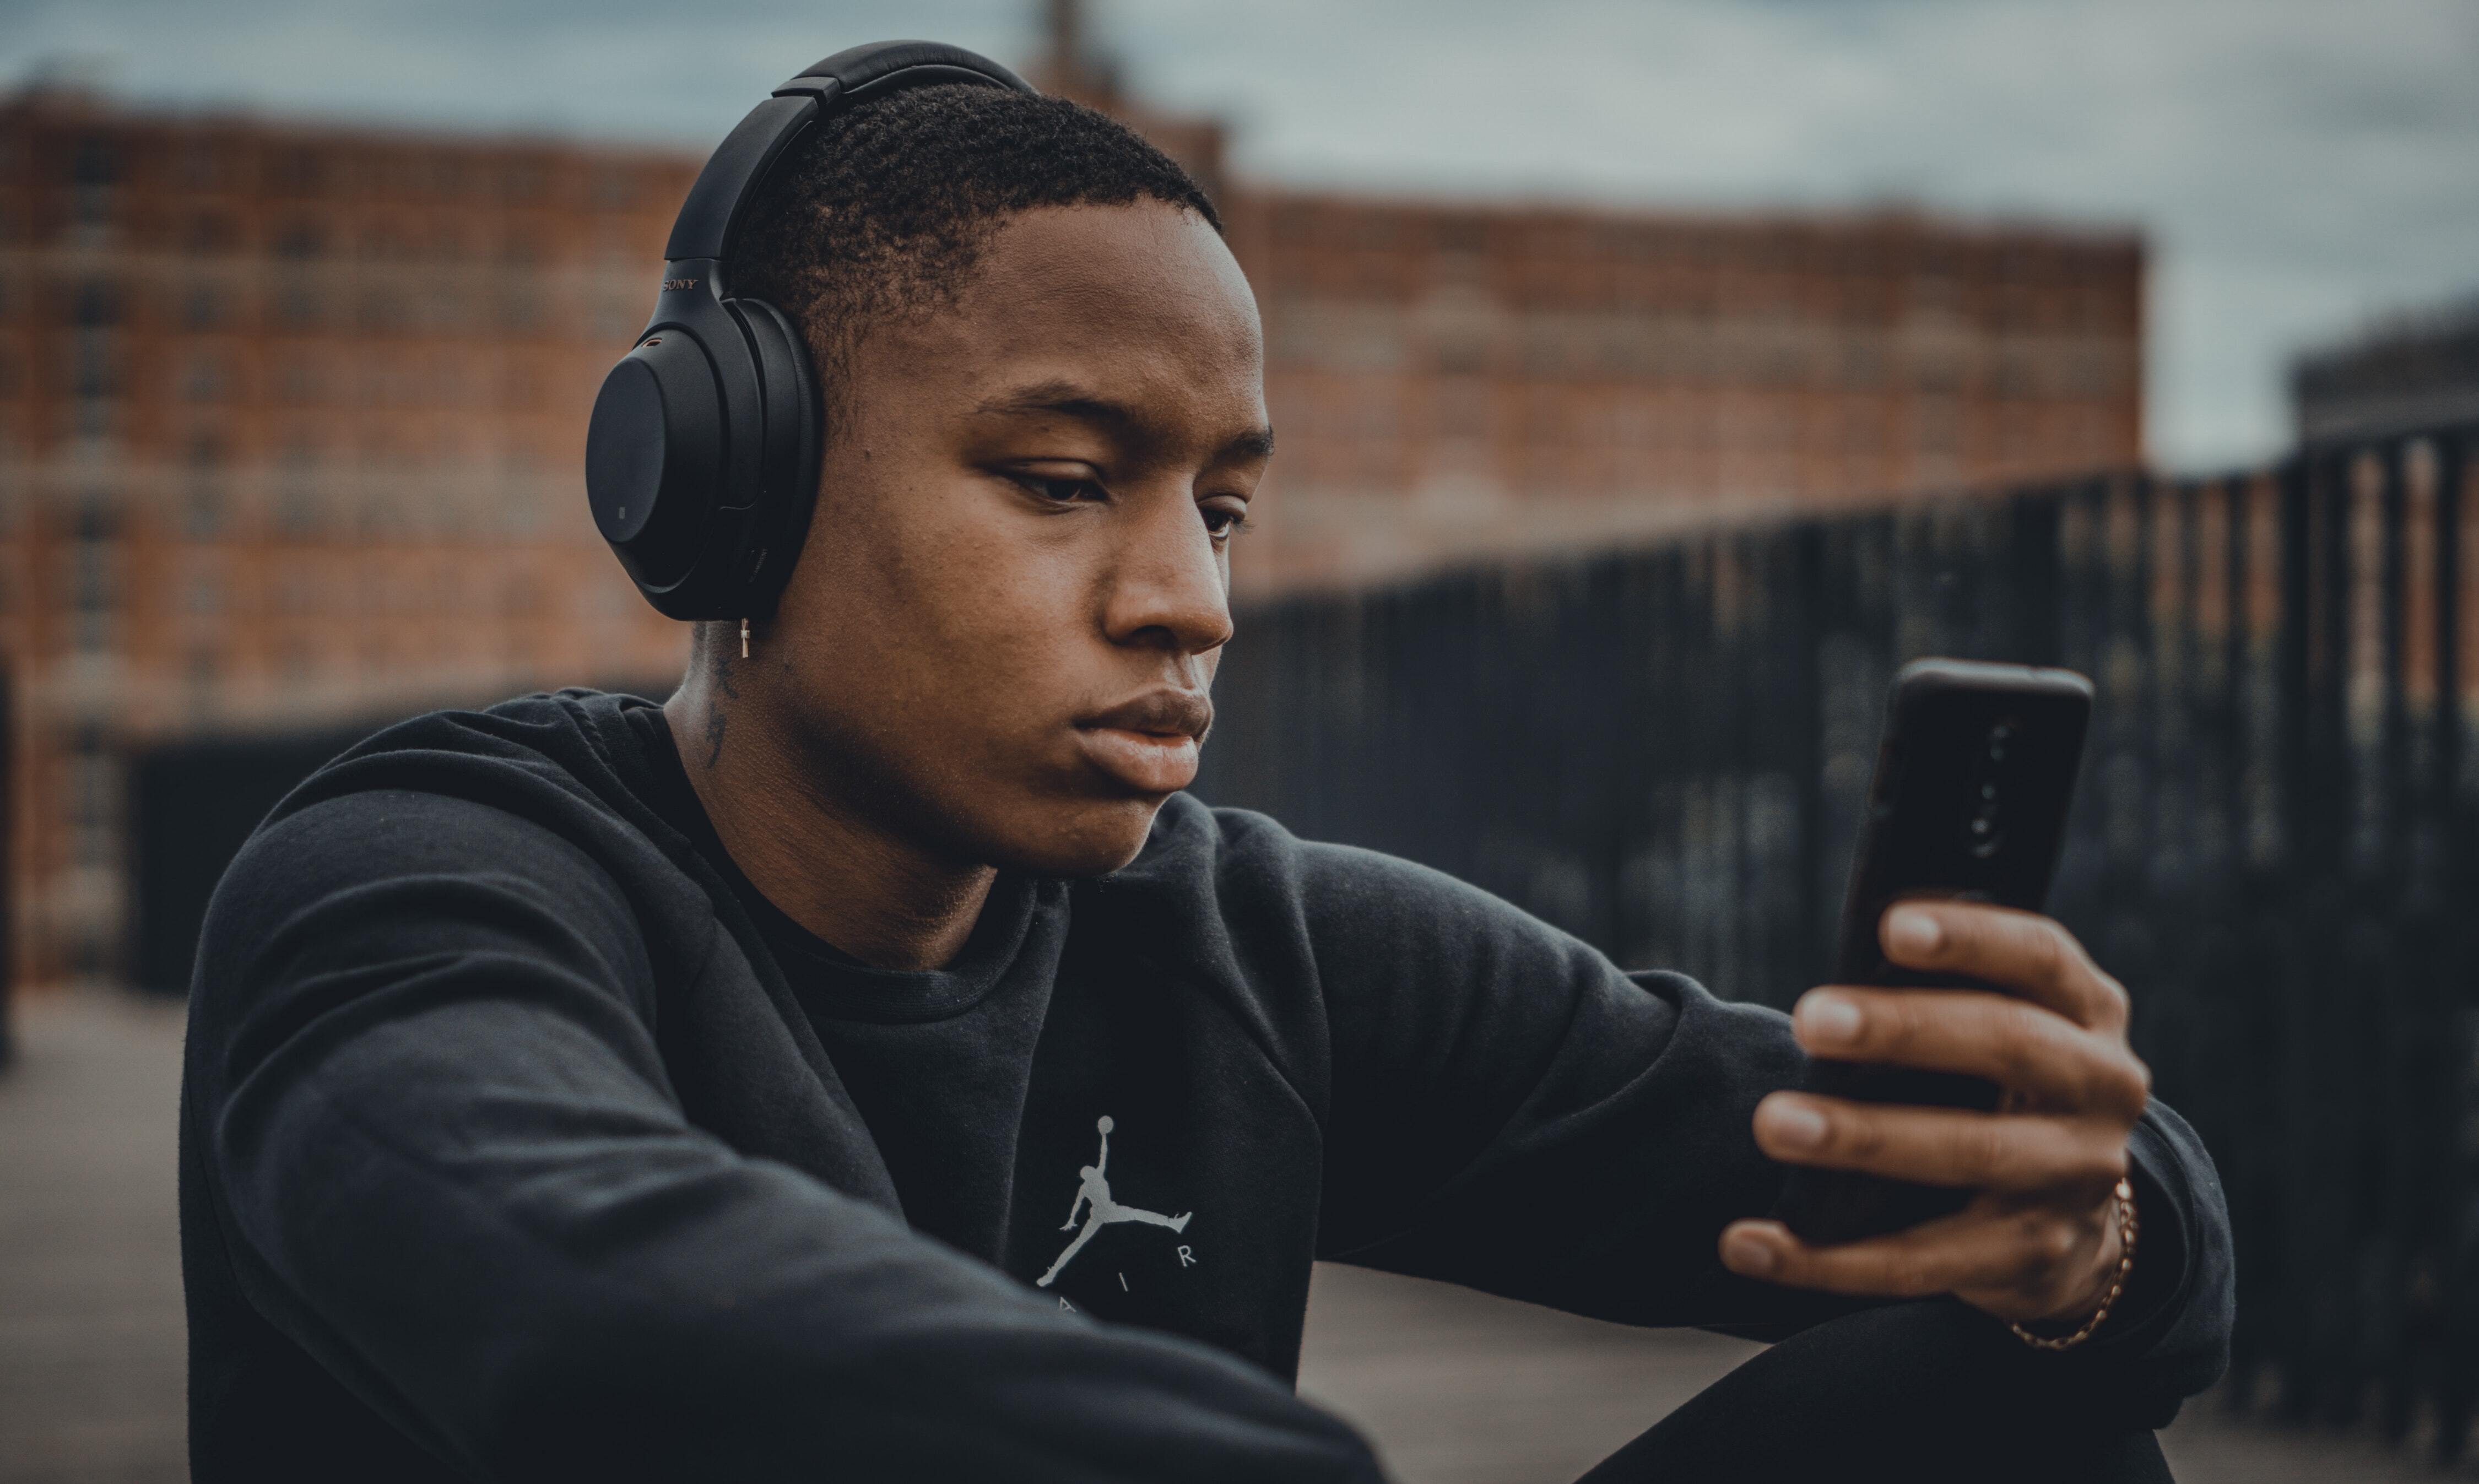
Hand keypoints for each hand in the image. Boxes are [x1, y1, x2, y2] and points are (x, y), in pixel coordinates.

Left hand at [1718, 902, 2149, 1326]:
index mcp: (2085, 1011)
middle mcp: (2099, 1089)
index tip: (1891, 927)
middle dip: (1905, 1030)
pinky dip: (1827, 1258)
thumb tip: (1843, 977)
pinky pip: (1920, 1261)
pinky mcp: (2030, 1255)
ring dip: (1864, 1138)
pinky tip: (1751, 1243)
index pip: (2040, 957)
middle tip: (1810, 1019)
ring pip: (1969, 1153)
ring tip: (1775, 1122)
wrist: (2072, 1220)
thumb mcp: (2002, 1026)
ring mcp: (2073, 1177)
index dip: (1971, 938)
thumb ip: (1944, 994)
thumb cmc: (1998, 1087)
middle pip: (2009, 1043)